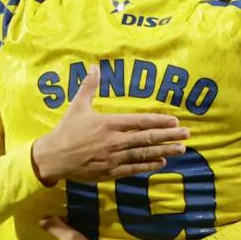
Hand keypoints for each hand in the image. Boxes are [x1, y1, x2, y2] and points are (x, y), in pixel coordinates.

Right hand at [31, 66, 190, 183]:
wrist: (53, 158)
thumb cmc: (66, 131)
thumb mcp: (77, 106)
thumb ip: (89, 87)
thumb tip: (94, 67)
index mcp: (109, 123)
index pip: (140, 122)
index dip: (159, 122)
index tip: (175, 121)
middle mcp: (115, 141)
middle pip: (147, 138)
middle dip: (169, 136)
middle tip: (187, 135)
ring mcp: (114, 158)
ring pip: (144, 154)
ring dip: (164, 151)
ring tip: (181, 149)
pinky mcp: (111, 172)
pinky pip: (134, 168)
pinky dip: (148, 165)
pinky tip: (161, 162)